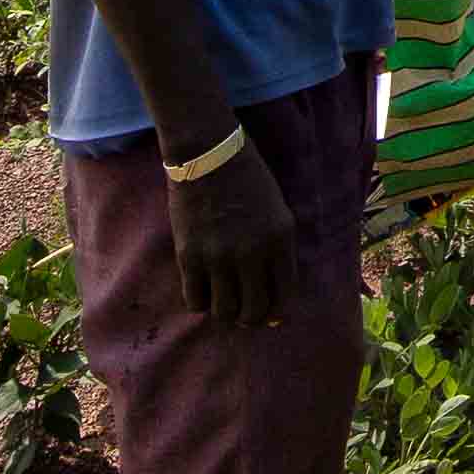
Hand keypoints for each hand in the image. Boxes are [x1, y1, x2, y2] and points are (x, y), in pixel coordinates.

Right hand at [165, 141, 299, 327]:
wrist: (209, 155)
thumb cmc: (248, 181)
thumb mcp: (277, 212)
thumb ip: (279, 253)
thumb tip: (276, 305)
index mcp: (280, 240)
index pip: (284, 296)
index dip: (277, 313)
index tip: (270, 315)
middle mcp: (252, 253)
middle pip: (254, 311)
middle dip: (251, 318)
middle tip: (245, 313)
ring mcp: (219, 257)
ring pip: (224, 312)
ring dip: (226, 313)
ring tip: (224, 302)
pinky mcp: (190, 256)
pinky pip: (195, 300)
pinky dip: (201, 302)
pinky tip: (204, 290)